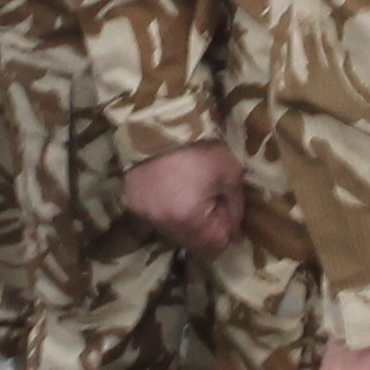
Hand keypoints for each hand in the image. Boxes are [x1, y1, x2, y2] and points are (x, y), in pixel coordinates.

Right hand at [125, 142, 247, 257]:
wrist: (158, 124)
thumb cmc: (199, 148)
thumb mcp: (230, 174)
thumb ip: (236, 207)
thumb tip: (235, 229)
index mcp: (189, 219)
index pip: (217, 245)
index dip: (228, 229)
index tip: (227, 206)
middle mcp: (164, 225)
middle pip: (194, 244)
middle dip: (207, 228)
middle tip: (211, 199)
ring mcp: (145, 217)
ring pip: (174, 234)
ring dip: (186, 223)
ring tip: (191, 196)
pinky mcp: (134, 205)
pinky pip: (158, 220)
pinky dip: (169, 213)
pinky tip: (174, 194)